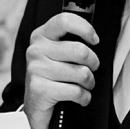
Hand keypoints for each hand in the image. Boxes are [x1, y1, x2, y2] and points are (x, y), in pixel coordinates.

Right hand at [21, 12, 99, 128]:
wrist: (37, 107)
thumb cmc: (53, 77)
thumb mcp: (59, 53)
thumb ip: (71, 40)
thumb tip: (93, 37)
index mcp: (41, 36)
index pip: (65, 21)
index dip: (85, 29)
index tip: (94, 40)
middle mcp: (36, 50)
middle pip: (80, 50)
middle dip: (93, 64)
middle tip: (90, 70)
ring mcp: (36, 70)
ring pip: (81, 73)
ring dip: (89, 83)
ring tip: (83, 86)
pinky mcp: (39, 89)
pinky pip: (76, 91)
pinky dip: (84, 98)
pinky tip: (79, 98)